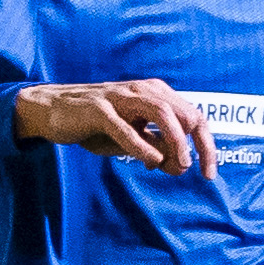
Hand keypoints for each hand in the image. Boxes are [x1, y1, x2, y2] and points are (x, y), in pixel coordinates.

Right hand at [14, 79, 220, 174]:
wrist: (54, 111)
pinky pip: (123, 126)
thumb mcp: (132, 140)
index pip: (194, 117)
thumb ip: (156, 149)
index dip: (207, 145)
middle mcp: (143, 91)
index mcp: (156, 95)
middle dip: (197, 143)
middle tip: (199, 171)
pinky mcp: (98, 109)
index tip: (210, 173)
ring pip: (160, 111)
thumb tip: (181, 167)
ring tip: (180, 163)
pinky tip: (151, 161)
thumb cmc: (97, 124)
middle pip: (184, 112)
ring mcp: (121, 98)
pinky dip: (140, 144)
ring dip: (175, 139)